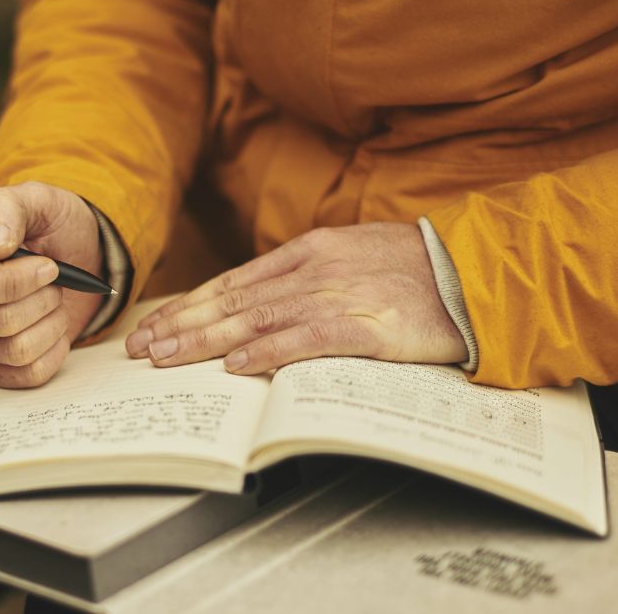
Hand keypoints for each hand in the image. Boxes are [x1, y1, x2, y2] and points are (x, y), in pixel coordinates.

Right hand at [0, 182, 103, 386]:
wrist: (75, 256)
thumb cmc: (48, 225)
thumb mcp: (34, 200)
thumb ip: (7, 210)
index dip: (10, 283)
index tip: (47, 266)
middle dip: (41, 300)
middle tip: (54, 279)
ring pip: (17, 351)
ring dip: (52, 322)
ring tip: (53, 300)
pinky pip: (29, 375)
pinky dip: (55, 350)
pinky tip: (52, 326)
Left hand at [125, 222, 465, 373]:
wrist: (476, 272)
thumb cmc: (418, 270)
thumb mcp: (354, 257)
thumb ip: (308, 276)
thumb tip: (261, 300)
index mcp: (310, 251)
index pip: (233, 282)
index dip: (190, 305)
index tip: (156, 325)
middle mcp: (314, 269)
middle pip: (233, 301)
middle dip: (181, 325)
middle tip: (141, 348)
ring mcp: (338, 295)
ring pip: (256, 319)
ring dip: (205, 341)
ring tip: (168, 358)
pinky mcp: (365, 326)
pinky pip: (305, 340)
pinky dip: (266, 353)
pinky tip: (235, 366)